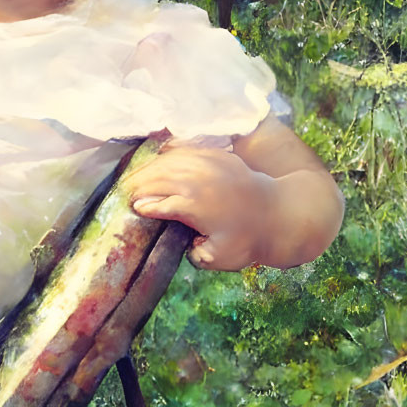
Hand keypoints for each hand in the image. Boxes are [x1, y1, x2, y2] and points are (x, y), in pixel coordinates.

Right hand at [129, 144, 272, 270]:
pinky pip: (188, 149)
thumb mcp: (220, 256)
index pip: (158, 202)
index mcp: (195, 205)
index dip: (143, 206)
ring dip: (151, 168)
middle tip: (125, 192)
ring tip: (136, 176)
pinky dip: (171, 153)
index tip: (133, 210)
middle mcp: (199, 181)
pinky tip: (161, 156)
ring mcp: (209, 165)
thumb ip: (196, 254)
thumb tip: (182, 245)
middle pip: (158, 177)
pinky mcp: (219, 156)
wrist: (281, 213)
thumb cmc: (248, 239)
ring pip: (170, 160)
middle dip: (139, 185)